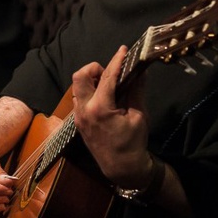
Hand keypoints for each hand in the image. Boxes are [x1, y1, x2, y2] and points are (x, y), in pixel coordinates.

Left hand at [71, 47, 152, 188]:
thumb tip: (140, 70)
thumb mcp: (139, 115)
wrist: (121, 168)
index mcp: (100, 108)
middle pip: (80, 76)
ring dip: (91, 80)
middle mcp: (84, 110)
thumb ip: (137, 90)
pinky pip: (79, 98)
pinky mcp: (78, 121)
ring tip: (109, 86)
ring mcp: (78, 116)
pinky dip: (90, 92)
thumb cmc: (133, 143)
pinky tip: (104, 98)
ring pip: (77, 87)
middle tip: (111, 73)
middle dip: (95, 69)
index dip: (116, 61)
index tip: (124, 50)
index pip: (107, 77)